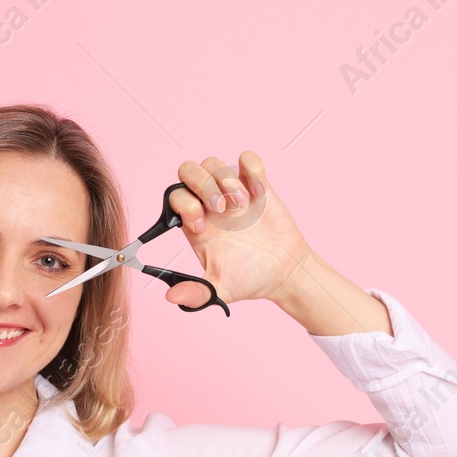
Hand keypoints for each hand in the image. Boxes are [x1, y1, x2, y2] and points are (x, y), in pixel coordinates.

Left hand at [166, 151, 316, 306]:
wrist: (284, 272)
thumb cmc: (249, 278)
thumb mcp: (220, 289)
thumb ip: (196, 293)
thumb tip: (172, 298)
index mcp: (196, 223)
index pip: (174, 196)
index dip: (183, 205)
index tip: (200, 226)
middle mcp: (210, 203)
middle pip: (188, 170)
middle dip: (201, 185)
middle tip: (220, 209)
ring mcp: (234, 192)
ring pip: (214, 163)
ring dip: (225, 181)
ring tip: (241, 207)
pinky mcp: (258, 185)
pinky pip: (248, 159)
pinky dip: (252, 169)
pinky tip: (258, 194)